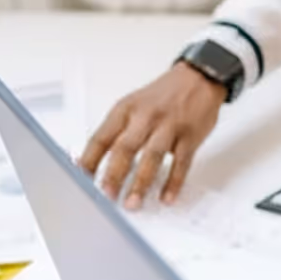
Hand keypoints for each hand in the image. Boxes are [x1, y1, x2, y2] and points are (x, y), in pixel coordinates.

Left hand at [78, 63, 225, 209]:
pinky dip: (173, 182)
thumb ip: (117, 131)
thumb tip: (95, 161)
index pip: (101, 137)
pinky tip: (166, 196)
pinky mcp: (190, 136)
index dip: (89, 160)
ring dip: (141, 182)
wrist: (199, 77)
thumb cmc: (164, 94)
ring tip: (133, 202)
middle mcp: (146, 116)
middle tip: (107, 195)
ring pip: (151, 157)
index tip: (81, 179)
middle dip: (114, 174)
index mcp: (126, 109)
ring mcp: (169, 126)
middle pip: (125, 148)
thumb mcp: (134, 104)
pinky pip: (181, 163)